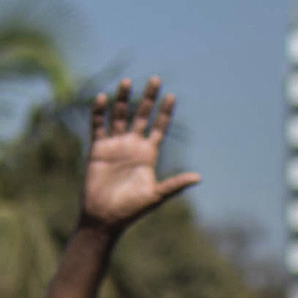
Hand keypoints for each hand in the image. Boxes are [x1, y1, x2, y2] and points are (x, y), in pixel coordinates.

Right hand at [82, 77, 200, 234]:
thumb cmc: (131, 209)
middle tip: (155, 79)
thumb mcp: (156, 195)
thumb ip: (175, 184)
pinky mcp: (98, 149)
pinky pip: (98, 127)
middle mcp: (133, 145)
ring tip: (127, 81)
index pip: (159, 127)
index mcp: (149, 154)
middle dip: (148, 98)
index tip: (171, 96)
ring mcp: (115, 145)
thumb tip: (199, 177)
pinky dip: (99, 113)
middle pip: (142, 116)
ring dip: (123, 99)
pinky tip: (102, 98)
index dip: (165, 112)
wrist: (105, 217)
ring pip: (120, 116)